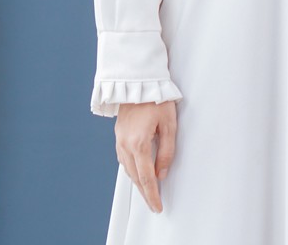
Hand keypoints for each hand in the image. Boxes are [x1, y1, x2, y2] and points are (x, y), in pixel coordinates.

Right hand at [114, 99, 176, 213]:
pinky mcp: (118, 135)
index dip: (152, 194)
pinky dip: (131, 169)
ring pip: (127, 169)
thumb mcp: (169, 124)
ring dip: (137, 181)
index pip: (146, 178)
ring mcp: (119, 140)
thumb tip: (162, 173)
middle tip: (154, 204)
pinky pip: (123, 159)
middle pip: (135, 177)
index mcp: (139, 143)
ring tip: (148, 191)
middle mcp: (125, 145)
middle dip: (145, 192)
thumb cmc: (157, 99)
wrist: (139, 81)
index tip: (158, 207)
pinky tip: (137, 172)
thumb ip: (167, 151)